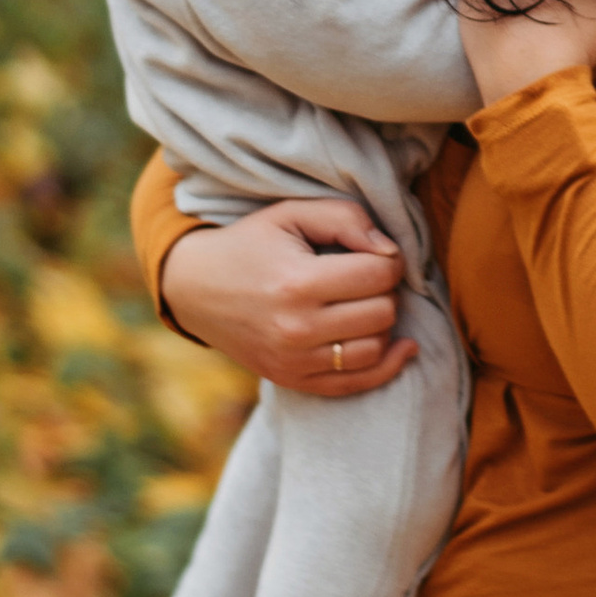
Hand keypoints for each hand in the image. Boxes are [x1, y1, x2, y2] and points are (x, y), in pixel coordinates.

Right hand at [159, 194, 414, 396]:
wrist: (194, 288)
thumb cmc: (250, 244)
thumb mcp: (291, 213)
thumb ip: (345, 218)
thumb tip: (389, 251)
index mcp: (297, 282)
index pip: (379, 275)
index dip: (389, 259)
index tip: (375, 253)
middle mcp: (296, 328)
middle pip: (382, 312)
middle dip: (385, 290)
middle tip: (366, 276)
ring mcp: (294, 361)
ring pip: (376, 348)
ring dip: (381, 324)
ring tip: (363, 303)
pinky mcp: (292, 380)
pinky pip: (357, 383)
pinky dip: (386, 365)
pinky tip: (401, 347)